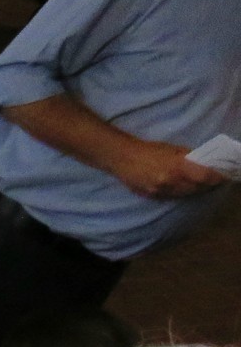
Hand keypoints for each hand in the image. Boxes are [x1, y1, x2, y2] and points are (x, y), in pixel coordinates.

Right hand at [110, 141, 226, 199]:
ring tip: (202, 185)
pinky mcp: (153, 197)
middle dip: (207, 185)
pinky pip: (174, 197)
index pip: (204, 176)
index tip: (223, 176)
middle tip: (215, 181)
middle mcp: (170, 183)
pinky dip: (182, 193)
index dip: (216, 178)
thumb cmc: (148, 150)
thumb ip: (187, 157)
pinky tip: (185, 188)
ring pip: (186, 194)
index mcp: (177, 168)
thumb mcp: (172, 149)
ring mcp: (161, 192)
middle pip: (197, 188)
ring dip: (196, 190)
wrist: (123, 159)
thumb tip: (202, 163)